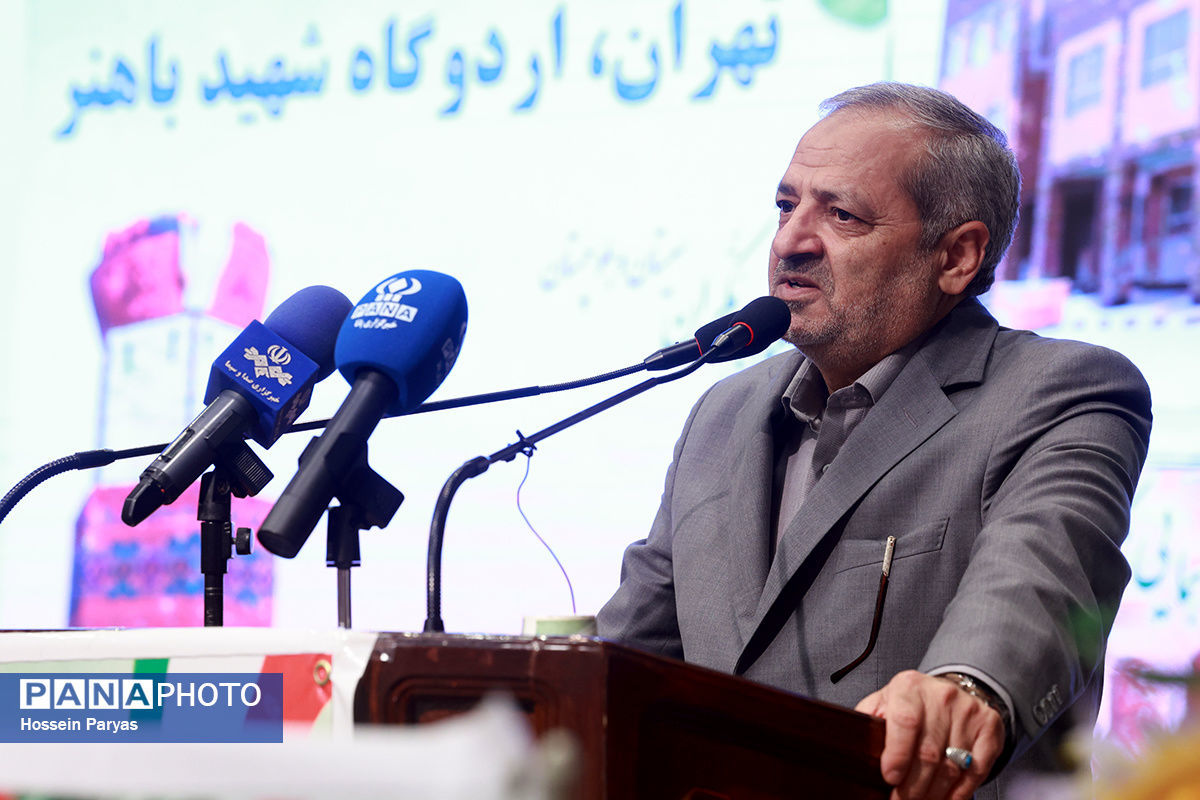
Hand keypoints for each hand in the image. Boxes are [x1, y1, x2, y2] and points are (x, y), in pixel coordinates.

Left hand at [855, 670, 1004, 799]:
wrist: (950, 691)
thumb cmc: (912, 703)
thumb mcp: (885, 702)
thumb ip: (870, 720)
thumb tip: (856, 748)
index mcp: (909, 687)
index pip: (906, 722)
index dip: (898, 755)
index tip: (890, 778)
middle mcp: (942, 696)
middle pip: (929, 753)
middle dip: (912, 786)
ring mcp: (968, 712)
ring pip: (951, 766)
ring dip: (933, 793)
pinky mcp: (989, 728)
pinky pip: (976, 770)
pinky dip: (960, 792)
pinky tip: (946, 799)